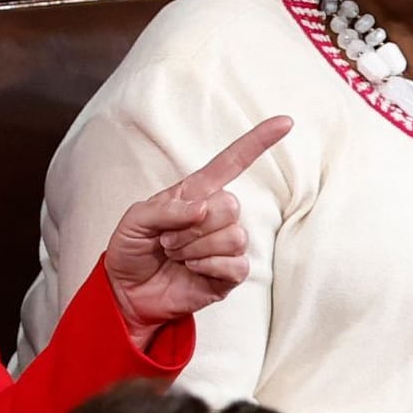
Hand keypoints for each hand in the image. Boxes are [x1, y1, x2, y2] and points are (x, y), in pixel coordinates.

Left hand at [103, 115, 292, 348]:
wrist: (126, 290)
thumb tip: (202, 207)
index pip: (231, 163)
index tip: (285, 122)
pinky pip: (236, 265)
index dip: (257, 142)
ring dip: (196, 248)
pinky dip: (207, 267)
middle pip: (231, 206)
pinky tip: (191, 269)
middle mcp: (216, 215)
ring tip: (176, 254)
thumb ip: (166, 209)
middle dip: (193, 226)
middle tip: (168, 239)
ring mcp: (225, 245)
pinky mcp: (229, 274)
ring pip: (234, 237)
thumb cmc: (131, 249)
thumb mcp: (135, 220)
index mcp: (195, 193)